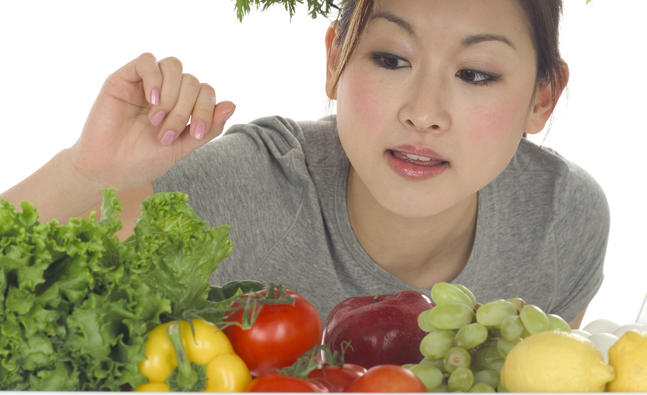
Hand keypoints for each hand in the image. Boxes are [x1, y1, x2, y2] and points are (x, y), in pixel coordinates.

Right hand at [69, 53, 234, 190]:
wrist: (108, 170)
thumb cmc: (143, 161)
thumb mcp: (182, 148)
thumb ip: (207, 128)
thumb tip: (232, 104)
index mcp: (183, 107)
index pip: (206, 92)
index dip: (206, 109)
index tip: (195, 134)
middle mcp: (167, 92)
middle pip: (192, 80)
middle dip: (185, 109)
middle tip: (166, 134)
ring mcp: (146, 84)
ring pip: (174, 66)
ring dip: (172, 95)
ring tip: (156, 120)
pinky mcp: (124, 78)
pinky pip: (147, 61)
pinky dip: (155, 79)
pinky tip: (151, 102)